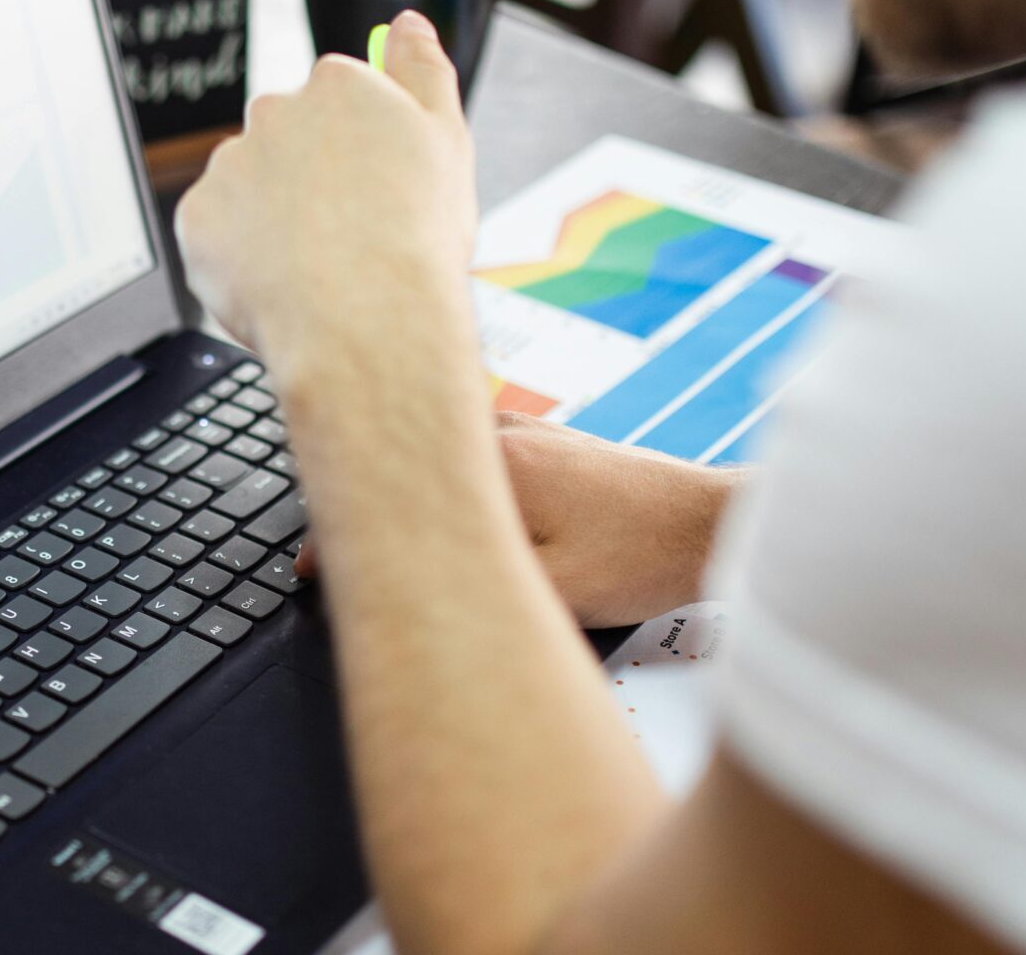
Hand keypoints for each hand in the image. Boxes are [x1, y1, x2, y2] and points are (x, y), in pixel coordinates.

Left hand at [174, 11, 477, 371]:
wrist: (365, 324)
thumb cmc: (414, 242)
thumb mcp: (447, 141)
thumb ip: (423, 71)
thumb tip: (409, 23)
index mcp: (338, 85)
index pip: (339, 103)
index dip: (360, 153)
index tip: (375, 190)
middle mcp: (275, 111)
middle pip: (289, 141)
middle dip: (311, 179)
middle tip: (349, 234)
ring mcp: (230, 164)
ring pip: (250, 186)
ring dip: (273, 216)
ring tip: (317, 267)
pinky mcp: (196, 217)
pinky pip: (217, 232)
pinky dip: (240, 255)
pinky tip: (280, 282)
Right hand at [300, 413, 740, 626]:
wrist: (712, 524)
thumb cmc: (643, 558)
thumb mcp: (554, 595)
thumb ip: (476, 588)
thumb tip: (408, 592)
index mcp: (495, 463)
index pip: (390, 490)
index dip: (338, 537)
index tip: (312, 570)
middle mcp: (502, 433)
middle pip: (405, 459)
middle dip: (363, 504)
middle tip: (332, 551)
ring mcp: (527, 431)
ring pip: (437, 452)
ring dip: (405, 485)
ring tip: (375, 526)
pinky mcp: (550, 442)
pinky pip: (471, 454)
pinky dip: (442, 477)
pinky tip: (442, 505)